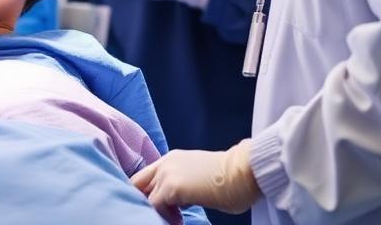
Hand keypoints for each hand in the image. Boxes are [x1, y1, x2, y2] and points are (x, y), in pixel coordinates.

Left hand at [131, 142, 259, 223]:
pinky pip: (155, 206)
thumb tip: (177, 204)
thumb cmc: (230, 179)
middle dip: (143, 201)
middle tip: (159, 215)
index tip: (160, 209)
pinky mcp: (172, 187)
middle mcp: (165, 163)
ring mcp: (167, 174)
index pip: (145, 177)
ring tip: (175, 220)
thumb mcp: (198, 178)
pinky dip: (164, 217)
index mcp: (171, 160)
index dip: (146, 194)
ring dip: (156, 211)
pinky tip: (179, 221)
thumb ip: (182, 187)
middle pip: (137, 184)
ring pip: (145, 197)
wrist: (243, 171)